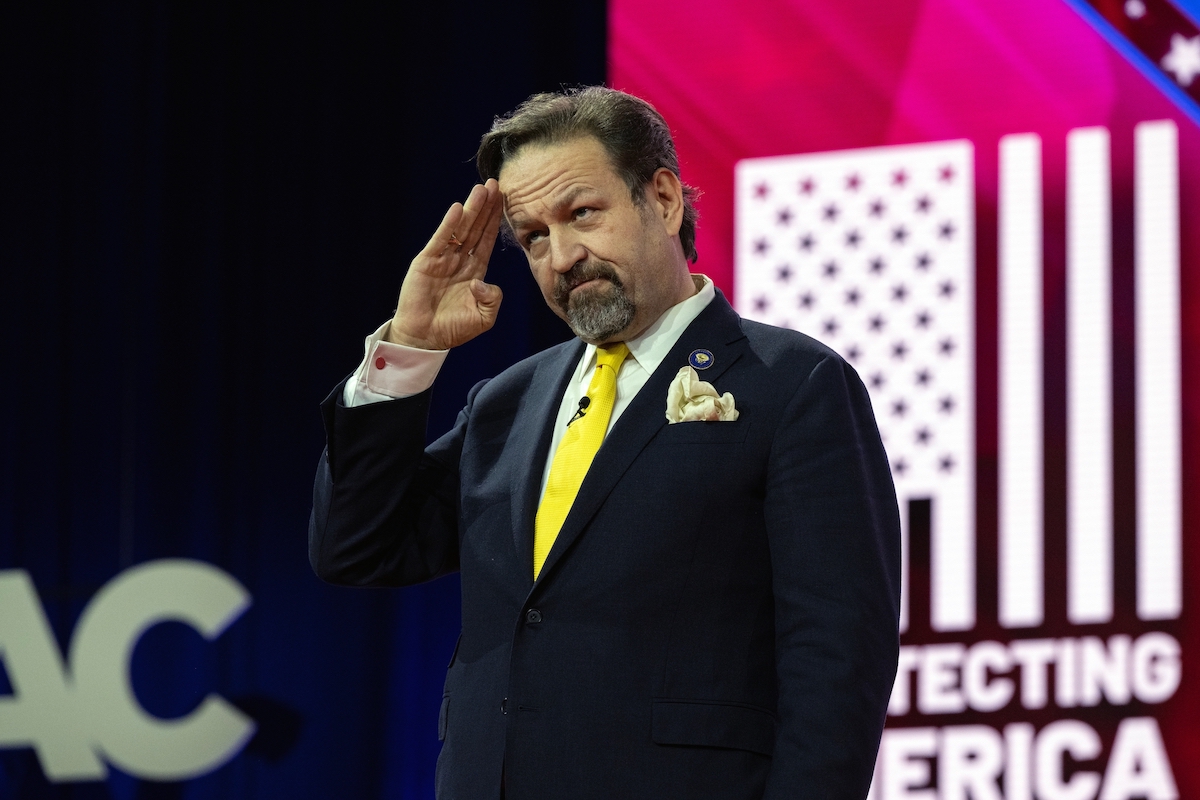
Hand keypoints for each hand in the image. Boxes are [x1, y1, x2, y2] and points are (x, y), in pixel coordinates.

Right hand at [386, 179, 503, 349]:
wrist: (425, 338)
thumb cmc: (454, 329)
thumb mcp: (484, 318)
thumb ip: (492, 299)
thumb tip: (481, 282)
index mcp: (475, 271)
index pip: (487, 239)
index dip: (495, 220)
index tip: (505, 200)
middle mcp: (459, 261)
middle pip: (476, 228)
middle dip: (486, 207)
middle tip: (495, 184)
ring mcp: (443, 259)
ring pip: (460, 229)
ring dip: (471, 210)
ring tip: (481, 190)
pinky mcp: (426, 262)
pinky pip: (440, 240)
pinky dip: (449, 225)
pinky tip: (458, 209)